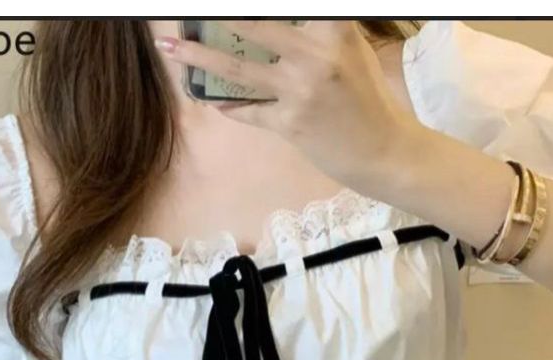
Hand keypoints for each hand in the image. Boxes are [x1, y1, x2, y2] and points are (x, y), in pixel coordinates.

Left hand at [154, 20, 416, 189]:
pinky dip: (231, 107)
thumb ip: (316, 33)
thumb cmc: (367, 98)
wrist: (381, 151)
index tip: (221, 7)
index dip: (258, 6)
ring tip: (170, 50)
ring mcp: (299, 92)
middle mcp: (315, 56)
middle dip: (215, 17)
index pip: (292, 5)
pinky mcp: (290, 124)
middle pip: (253, 24)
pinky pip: (250, 112)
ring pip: (237, 70)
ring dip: (199, 59)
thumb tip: (274, 25)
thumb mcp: (350, 51)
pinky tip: (214, 102)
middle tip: (185, 11)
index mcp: (335, 30)